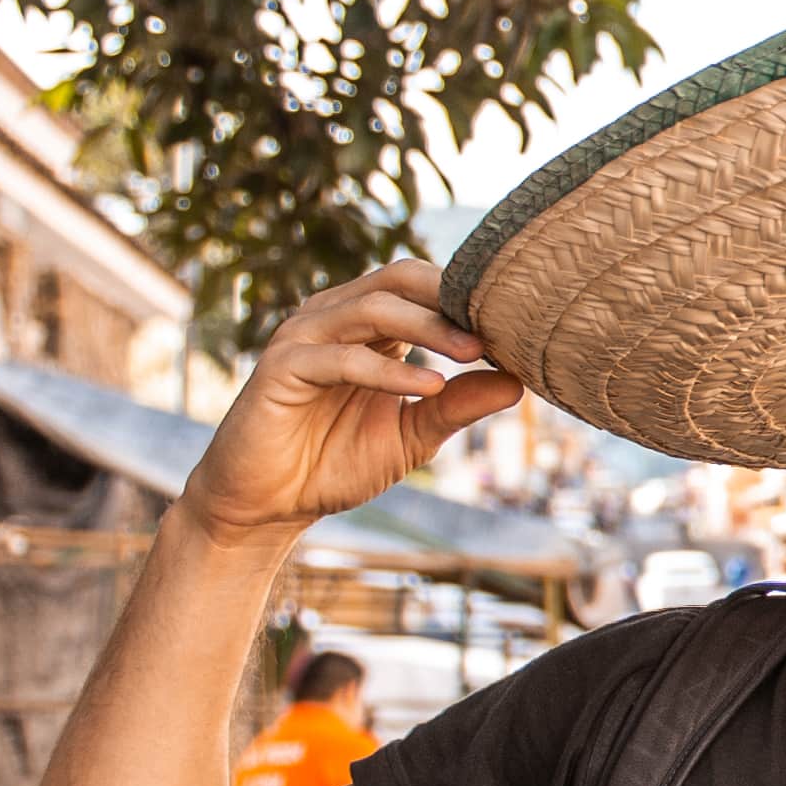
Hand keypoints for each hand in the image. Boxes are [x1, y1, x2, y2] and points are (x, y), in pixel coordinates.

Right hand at [182, 264, 522, 542]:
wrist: (266, 505)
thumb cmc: (335, 463)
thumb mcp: (412, 435)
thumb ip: (457, 407)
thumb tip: (518, 383)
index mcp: (366, 325)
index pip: (421, 286)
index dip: (467, 299)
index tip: (518, 325)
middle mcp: (333, 318)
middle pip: (399, 280)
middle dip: (451, 300)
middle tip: (499, 328)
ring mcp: (303, 338)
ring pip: (372, 308)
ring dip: (427, 328)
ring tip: (472, 353)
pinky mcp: (281, 368)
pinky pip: (341, 358)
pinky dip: (390, 371)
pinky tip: (430, 387)